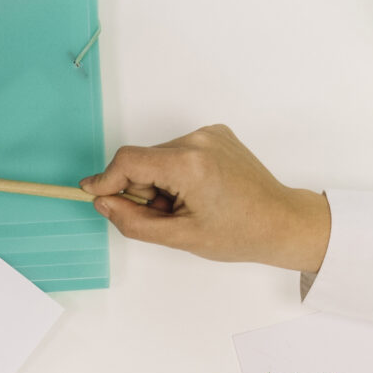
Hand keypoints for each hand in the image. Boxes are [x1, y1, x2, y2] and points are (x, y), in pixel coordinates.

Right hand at [79, 126, 332, 271]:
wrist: (281, 222)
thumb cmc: (239, 233)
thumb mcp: (178, 237)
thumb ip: (133, 221)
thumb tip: (104, 202)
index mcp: (190, 164)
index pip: (129, 161)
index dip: (106, 180)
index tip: (92, 193)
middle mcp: (199, 141)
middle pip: (143, 159)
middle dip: (142, 189)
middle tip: (164, 216)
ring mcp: (209, 135)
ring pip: (159, 157)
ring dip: (160, 183)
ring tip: (185, 207)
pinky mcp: (216, 135)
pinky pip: (178, 153)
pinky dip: (176, 174)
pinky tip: (196, 193)